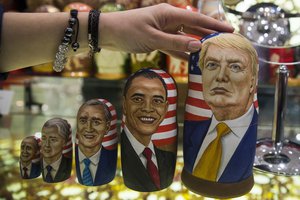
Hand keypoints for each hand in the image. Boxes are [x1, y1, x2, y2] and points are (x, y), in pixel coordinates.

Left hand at [100, 3, 233, 59]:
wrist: (107, 34)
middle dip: (209, 35)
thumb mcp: (152, 37)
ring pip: (184, 38)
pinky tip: (192, 59)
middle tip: (226, 43)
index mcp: (168, 14)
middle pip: (193, 28)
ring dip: (196, 45)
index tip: (230, 30)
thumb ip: (175, 42)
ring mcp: (163, 31)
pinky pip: (173, 47)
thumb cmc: (127, 31)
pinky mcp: (156, 40)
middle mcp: (168, 21)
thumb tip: (198, 45)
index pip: (196, 19)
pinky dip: (182, 53)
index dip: (214, 25)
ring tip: (212, 53)